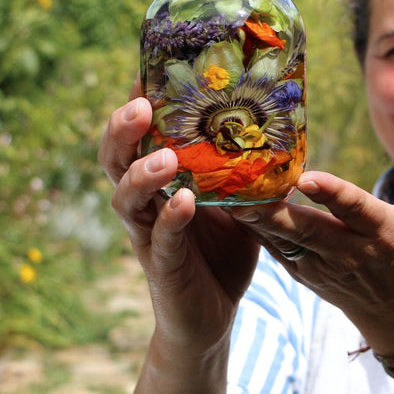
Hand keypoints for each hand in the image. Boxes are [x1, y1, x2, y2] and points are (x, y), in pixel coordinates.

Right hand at [98, 81, 260, 357]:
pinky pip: (159, 239)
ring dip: (142, 174)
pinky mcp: (162, 267)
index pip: (138, 139)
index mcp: (161, 184)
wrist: (212, 317)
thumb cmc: (223, 253)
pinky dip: (170, 219)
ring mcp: (148, 236)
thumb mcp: (239, 204)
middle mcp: (146, 205)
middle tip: (139, 105)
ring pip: (126, 199)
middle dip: (121, 131)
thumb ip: (245, 172)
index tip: (144, 76)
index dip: (135, 109)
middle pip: (116, 160)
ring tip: (165, 157)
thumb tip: (277, 130)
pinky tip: (184, 202)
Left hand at [231, 126, 393, 355]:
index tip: (305, 177)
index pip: (356, 210)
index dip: (332, 194)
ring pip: (284, 241)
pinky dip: (253, 232)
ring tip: (224, 193)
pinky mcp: (305, 275)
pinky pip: (275, 251)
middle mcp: (350, 251)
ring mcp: (324, 267)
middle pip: (307, 229)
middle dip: (273, 210)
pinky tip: (228, 209)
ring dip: (254, 220)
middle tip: (241, 186)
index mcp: (383, 232)